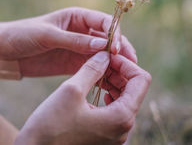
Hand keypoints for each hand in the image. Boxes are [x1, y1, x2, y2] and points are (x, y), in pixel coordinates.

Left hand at [0, 7, 136, 75]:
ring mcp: (78, 48)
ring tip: (124, 79)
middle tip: (131, 66)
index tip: (119, 50)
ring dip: (114, 65)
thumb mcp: (47, 35)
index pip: (104, 22)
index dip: (116, 35)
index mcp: (76, 16)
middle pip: (109, 40)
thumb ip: (74, 40)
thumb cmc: (21, 35)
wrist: (2, 51)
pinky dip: (103, 75)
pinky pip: (93, 68)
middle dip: (121, 51)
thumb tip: (104, 45)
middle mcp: (81, 31)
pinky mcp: (72, 64)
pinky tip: (110, 85)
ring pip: (103, 56)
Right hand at [15, 51, 151, 144]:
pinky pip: (114, 113)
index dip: (126, 63)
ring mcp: (114, 137)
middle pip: (134, 91)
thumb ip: (91, 70)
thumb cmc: (50, 125)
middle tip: (99, 60)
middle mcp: (123, 130)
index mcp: (121, 117)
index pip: (141, 80)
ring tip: (94, 73)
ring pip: (124, 101)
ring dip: (112, 83)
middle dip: (119, 72)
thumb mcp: (71, 90)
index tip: (107, 55)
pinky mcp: (104, 139)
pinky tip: (91, 90)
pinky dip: (106, 97)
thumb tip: (105, 55)